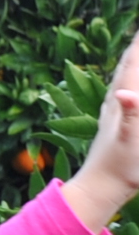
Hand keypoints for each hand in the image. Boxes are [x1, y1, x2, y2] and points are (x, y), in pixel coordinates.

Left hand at [62, 19, 138, 230]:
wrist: (100, 188)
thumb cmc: (119, 167)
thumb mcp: (132, 140)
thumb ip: (132, 114)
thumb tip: (125, 93)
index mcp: (122, 102)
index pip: (132, 66)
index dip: (138, 46)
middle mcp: (114, 102)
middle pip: (126, 68)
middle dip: (135, 50)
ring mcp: (112, 113)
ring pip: (122, 80)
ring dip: (130, 63)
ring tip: (133, 51)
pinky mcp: (112, 124)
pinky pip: (121, 94)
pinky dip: (127, 82)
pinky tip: (124, 87)